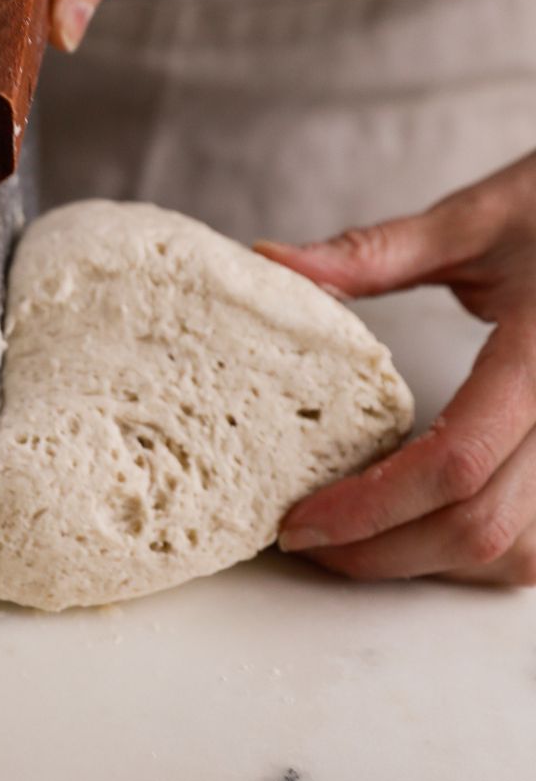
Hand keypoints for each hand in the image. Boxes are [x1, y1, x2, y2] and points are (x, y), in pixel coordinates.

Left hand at [256, 151, 535, 584]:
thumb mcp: (476, 218)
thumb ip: (375, 252)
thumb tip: (269, 260)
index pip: (457, 462)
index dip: (371, 507)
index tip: (299, 520)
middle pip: (482, 527)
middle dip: (383, 552)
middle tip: (304, 539)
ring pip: (520, 553)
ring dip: (433, 562)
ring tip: (355, 535)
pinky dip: (481, 552)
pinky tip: (423, 523)